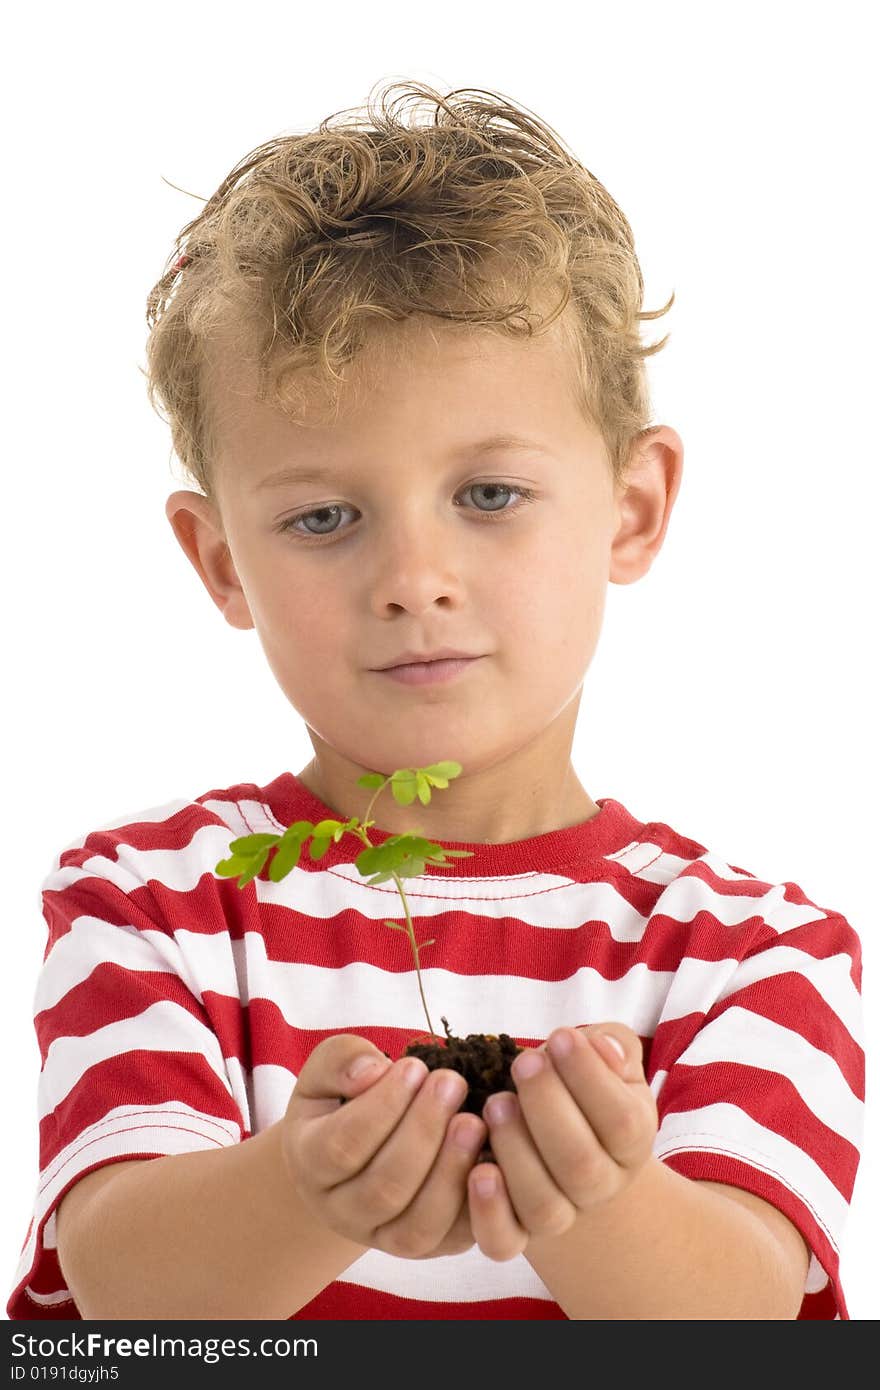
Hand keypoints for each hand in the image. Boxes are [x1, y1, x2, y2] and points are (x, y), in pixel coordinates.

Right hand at [281, 1033, 487, 1257]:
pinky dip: (477, 1206)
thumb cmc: (343, 1100)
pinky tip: (492, 1157)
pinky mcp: (427, 1248)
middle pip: (384, 1188)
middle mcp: (341, 1212)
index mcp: (310, 1164)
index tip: (416, 1066)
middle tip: (453, 1083)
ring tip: (475, 1121)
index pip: (342, 1145)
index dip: (383, 1106)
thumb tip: (373, 1072)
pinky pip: (452, 1240)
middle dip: (423, 1132)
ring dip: (450, 1172)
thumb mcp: (327, 1072)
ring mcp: (383, 1238)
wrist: (351, 1157)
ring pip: (417, 1226)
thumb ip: (341, 1060)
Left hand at [468, 1023, 657, 1261]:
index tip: (560, 1036)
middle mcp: (601, 1186)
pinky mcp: (515, 1232)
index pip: (621, 1121)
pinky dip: (488, 1212)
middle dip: (548, 1106)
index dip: (590, 1078)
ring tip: (495, 1104)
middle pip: (580, 1165)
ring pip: (543, 1204)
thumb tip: (603, 1048)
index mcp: (632, 1142)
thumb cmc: (582, 1087)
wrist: (566, 1143)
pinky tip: (476, 1169)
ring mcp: (561, 1214)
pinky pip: (503, 1241)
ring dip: (516, 1151)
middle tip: (523, 1063)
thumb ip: (613, 1046)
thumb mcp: (608, 1058)